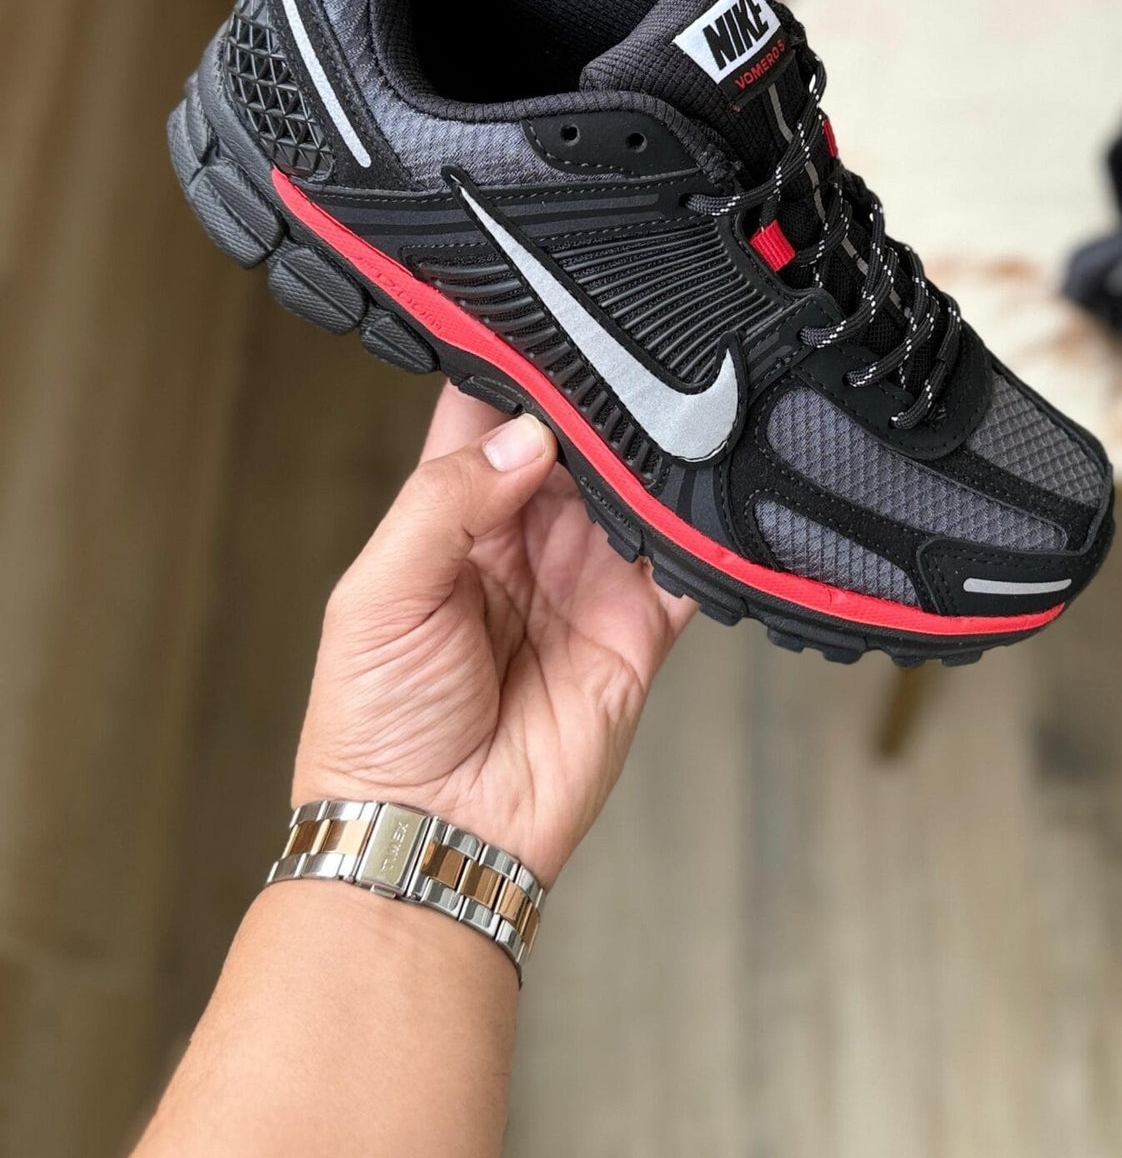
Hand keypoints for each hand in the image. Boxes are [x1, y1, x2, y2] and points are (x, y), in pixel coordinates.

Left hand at [293, 384, 696, 882]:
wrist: (431, 840)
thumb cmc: (375, 727)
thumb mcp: (377, 597)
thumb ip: (444, 504)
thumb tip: (527, 433)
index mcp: (450, 517)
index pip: (488, 416)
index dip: (513, 365)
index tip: (545, 317)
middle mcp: (524, 538)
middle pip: (575, 442)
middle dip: (600, 403)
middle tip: (630, 357)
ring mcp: (585, 581)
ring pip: (635, 491)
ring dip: (655, 457)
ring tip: (673, 413)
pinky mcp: (639, 630)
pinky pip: (685, 566)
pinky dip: (704, 532)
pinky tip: (710, 493)